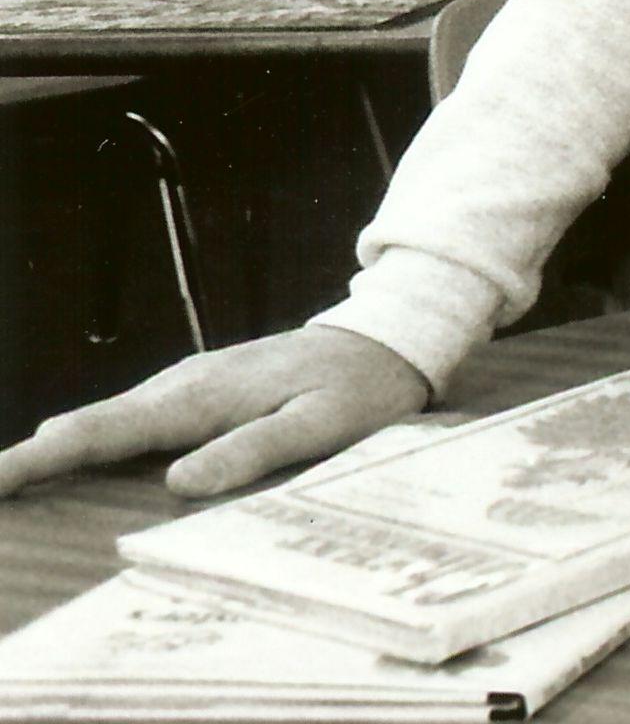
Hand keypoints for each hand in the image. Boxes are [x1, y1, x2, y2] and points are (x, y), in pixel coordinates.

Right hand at [0, 326, 430, 500]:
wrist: (388, 338)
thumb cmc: (359, 386)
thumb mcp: (321, 424)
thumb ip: (253, 449)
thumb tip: (179, 482)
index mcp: (198, 399)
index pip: (98, 432)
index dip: (36, 459)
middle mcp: (180, 386)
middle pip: (85, 427)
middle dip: (29, 462)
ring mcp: (186, 385)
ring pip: (104, 423)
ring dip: (55, 455)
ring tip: (13, 493)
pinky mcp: (198, 391)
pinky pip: (131, 421)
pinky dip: (93, 444)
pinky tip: (76, 470)